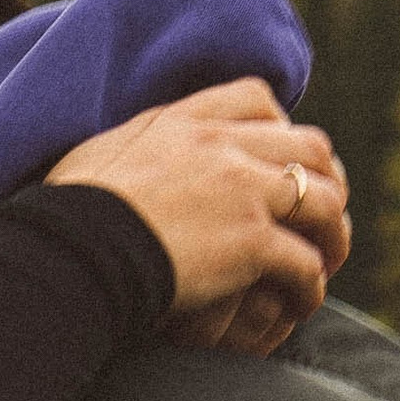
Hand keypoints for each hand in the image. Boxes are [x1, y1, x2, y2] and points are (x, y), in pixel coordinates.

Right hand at [48, 82, 350, 342]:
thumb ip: (137, 146)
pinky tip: (301, 302)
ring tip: (324, 263)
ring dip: (331, 235)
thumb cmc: (68, 212)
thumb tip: (133, 155)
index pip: (257, 98)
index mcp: (186, 120)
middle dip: (324, 180)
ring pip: (324, 202)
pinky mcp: (252, 242)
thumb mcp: (102, 153)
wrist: (71, 250)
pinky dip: (312, 285)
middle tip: (320, 215)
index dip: (280, 127)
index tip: (278, 159)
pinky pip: (307, 263)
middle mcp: (224, 146)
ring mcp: (244, 192)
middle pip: (308, 147)